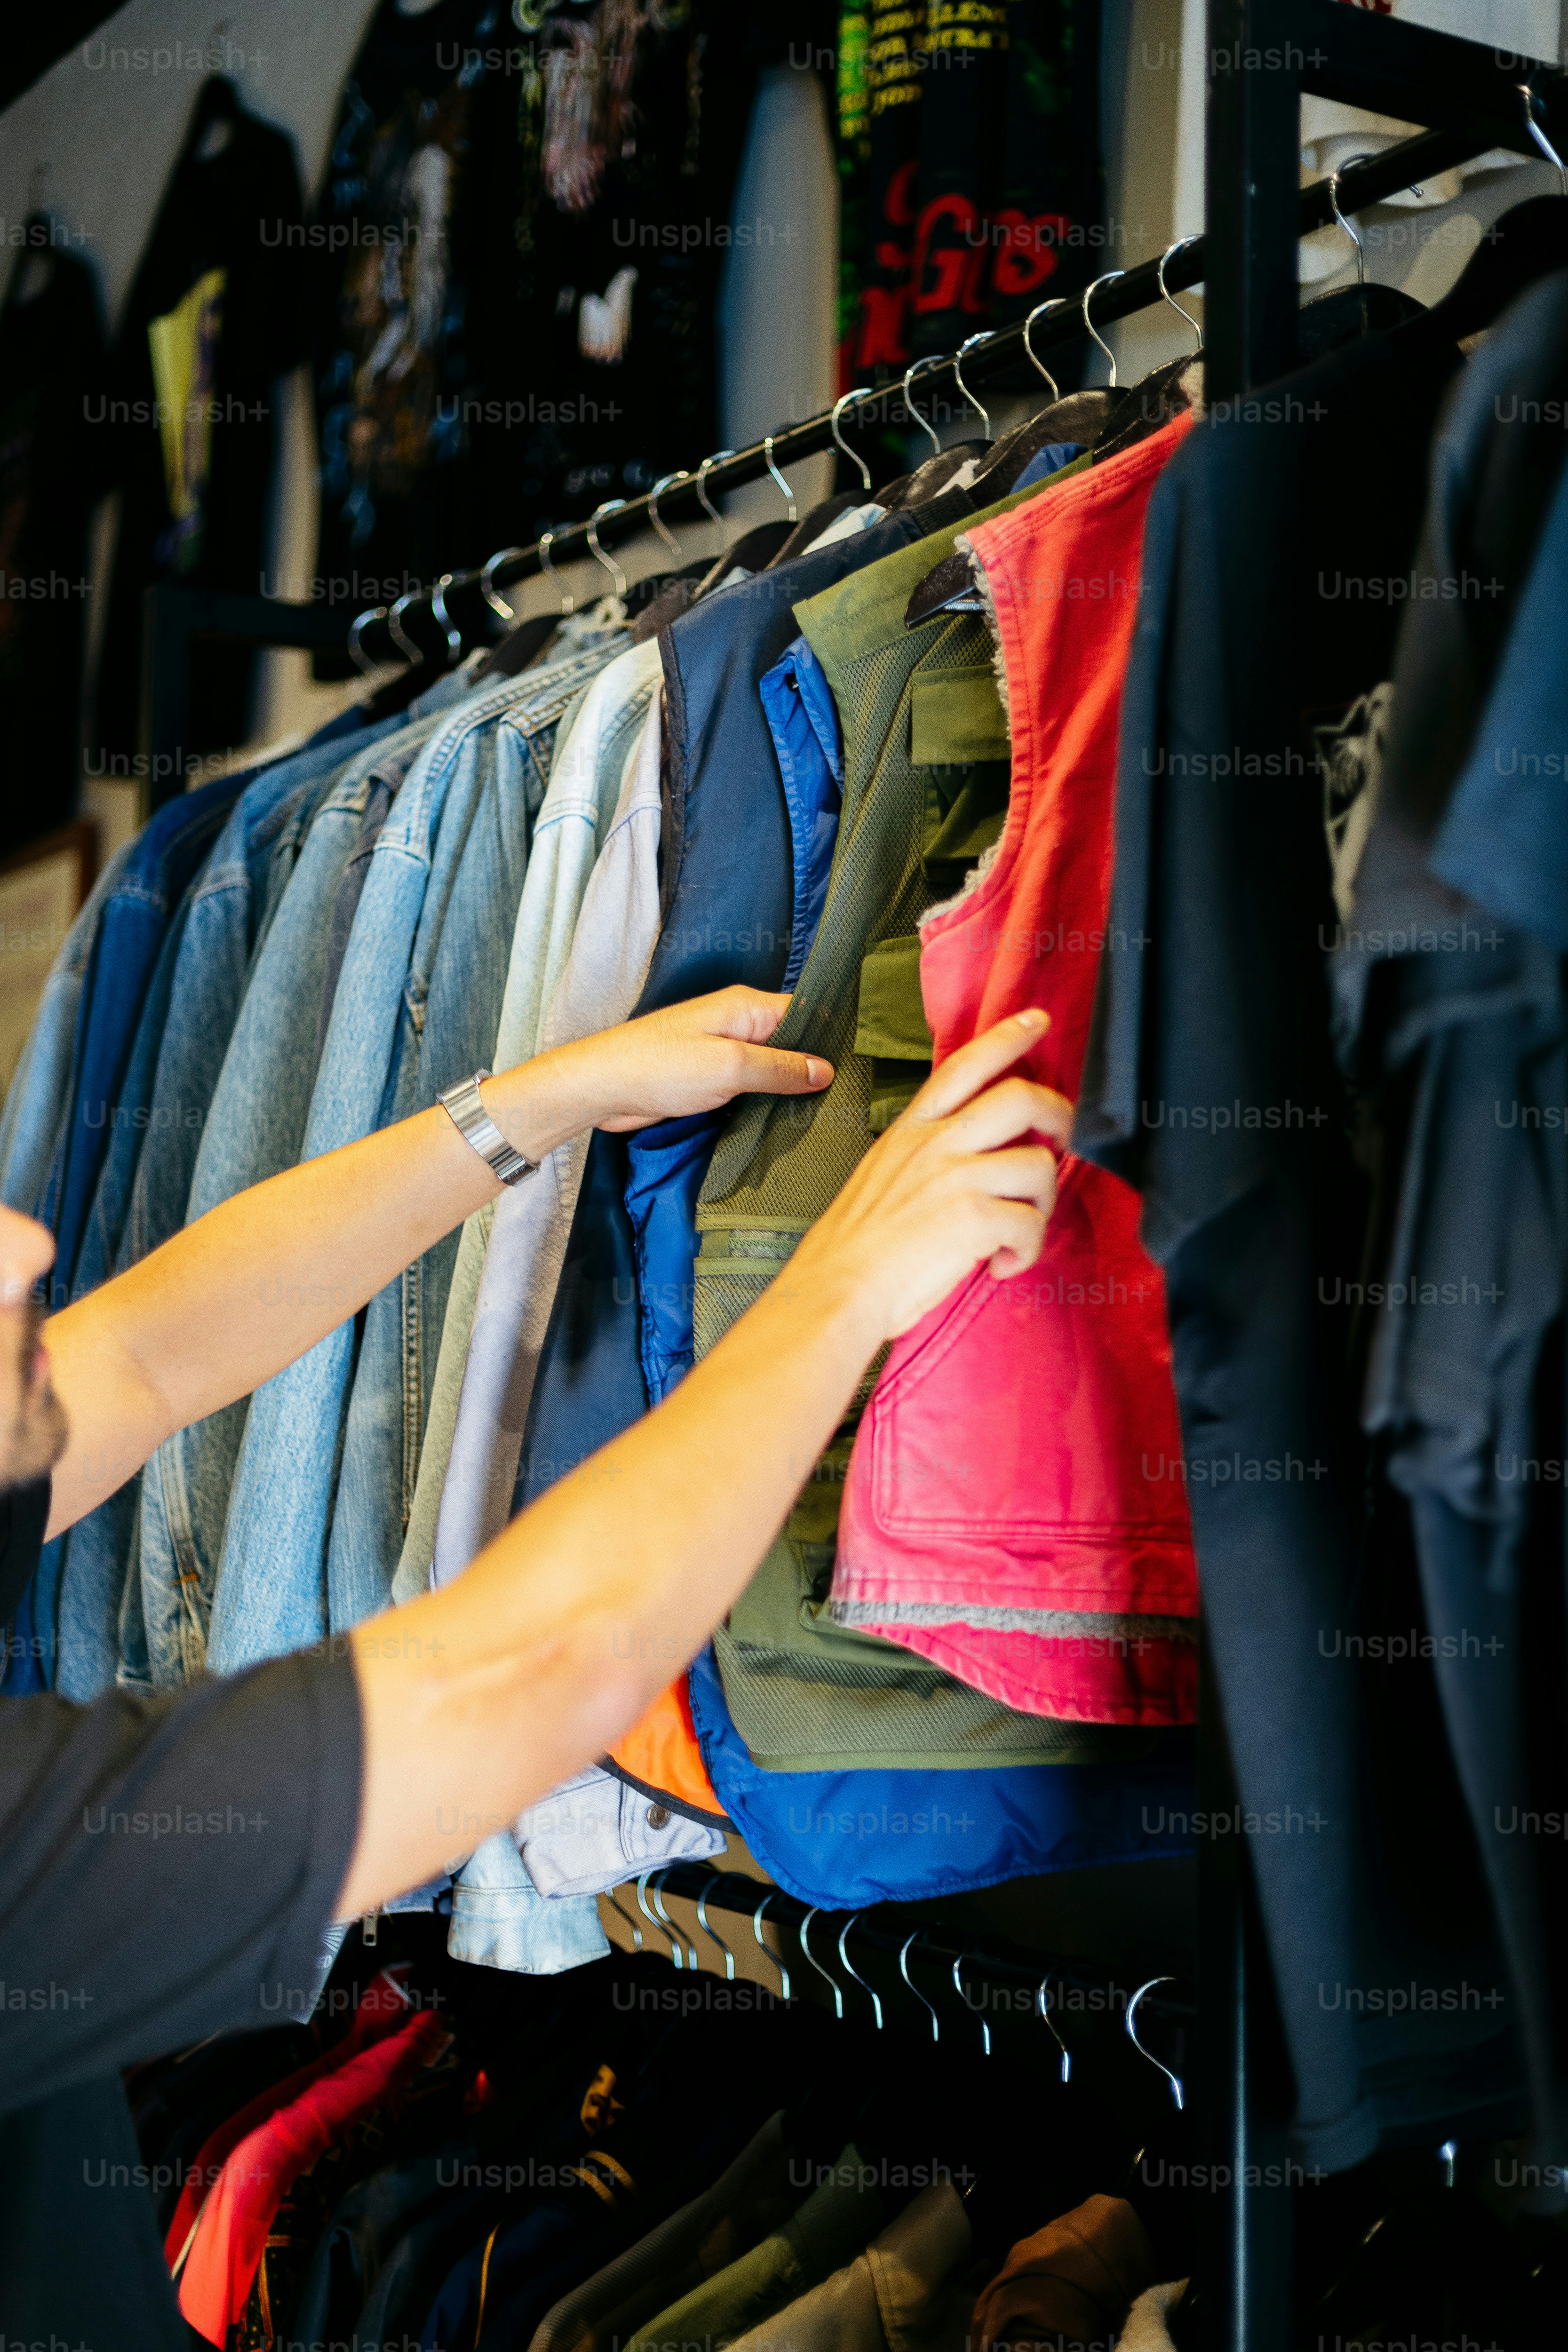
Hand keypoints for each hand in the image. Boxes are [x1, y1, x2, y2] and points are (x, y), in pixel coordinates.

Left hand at [540, 987, 832, 1133]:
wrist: (602, 1088)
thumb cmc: (658, 1067)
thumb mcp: (730, 1067)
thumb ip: (779, 1068)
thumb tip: (823, 1070)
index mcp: (745, 1007)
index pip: (805, 1014)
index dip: (830, 1040)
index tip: (856, 1069)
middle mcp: (736, 1024)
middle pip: (790, 1042)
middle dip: (812, 1068)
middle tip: (843, 1100)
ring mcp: (722, 1051)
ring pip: (770, 1068)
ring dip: (787, 1089)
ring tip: (820, 1114)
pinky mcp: (709, 1078)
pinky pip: (749, 1086)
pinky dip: (764, 1101)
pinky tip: (782, 1121)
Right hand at [787, 1010, 1072, 1341]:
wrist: (836, 1289)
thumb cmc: (855, 1249)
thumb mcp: (882, 1177)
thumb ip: (926, 1158)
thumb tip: (976, 1165)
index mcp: (911, 1131)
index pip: (964, 1066)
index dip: (1007, 1037)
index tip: (1037, 1020)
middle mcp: (935, 1143)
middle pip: (1021, 1097)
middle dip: (1059, 1116)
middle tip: (1064, 1141)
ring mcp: (955, 1175)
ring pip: (1039, 1164)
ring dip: (1043, 1204)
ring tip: (1020, 1232)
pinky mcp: (974, 1216)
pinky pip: (1032, 1223)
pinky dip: (1027, 1250)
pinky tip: (1002, 1266)